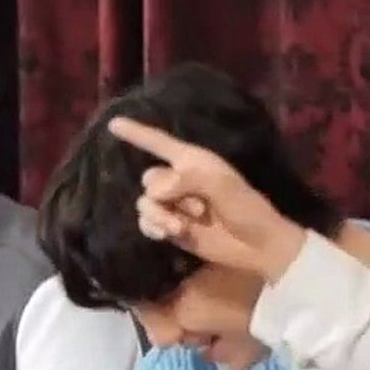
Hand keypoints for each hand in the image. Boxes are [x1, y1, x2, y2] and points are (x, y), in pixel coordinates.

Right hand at [108, 116, 309, 280]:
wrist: (256, 245)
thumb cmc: (245, 208)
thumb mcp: (221, 184)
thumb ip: (186, 178)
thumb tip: (155, 192)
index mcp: (192, 161)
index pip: (158, 142)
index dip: (136, 133)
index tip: (113, 124)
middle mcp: (179, 180)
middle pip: (149, 178)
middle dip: (164, 194)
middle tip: (197, 208)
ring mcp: (174, 204)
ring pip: (145, 202)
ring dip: (159, 215)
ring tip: (179, 228)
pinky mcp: (170, 227)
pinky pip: (146, 222)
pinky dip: (154, 228)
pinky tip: (169, 235)